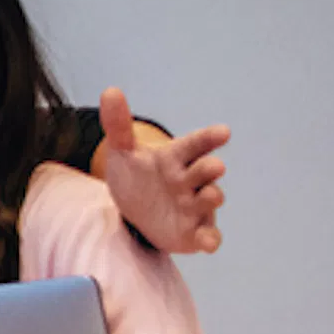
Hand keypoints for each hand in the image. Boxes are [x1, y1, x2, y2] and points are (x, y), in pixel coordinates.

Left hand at [98, 86, 227, 255]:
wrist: (135, 210)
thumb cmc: (136, 175)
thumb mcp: (123, 151)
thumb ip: (118, 124)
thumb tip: (110, 90)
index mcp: (177, 158)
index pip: (195, 144)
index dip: (209, 138)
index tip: (223, 132)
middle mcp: (191, 180)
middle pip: (205, 171)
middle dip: (210, 168)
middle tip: (214, 166)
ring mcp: (196, 206)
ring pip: (210, 200)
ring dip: (212, 197)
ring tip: (211, 195)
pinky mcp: (195, 231)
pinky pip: (208, 235)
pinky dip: (210, 239)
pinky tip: (208, 243)